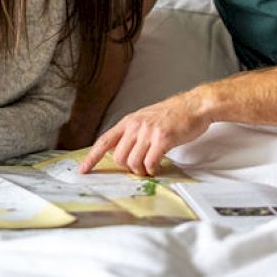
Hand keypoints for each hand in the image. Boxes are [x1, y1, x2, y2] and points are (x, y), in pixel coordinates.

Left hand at [79, 91, 210, 175]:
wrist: (194, 105)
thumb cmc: (173, 114)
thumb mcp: (146, 119)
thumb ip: (133, 133)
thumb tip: (123, 154)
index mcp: (128, 121)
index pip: (104, 141)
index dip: (92, 157)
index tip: (83, 170)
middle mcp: (135, 125)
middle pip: (119, 158)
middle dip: (128, 168)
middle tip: (140, 168)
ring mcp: (148, 131)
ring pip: (133, 163)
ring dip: (142, 171)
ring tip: (151, 167)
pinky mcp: (162, 138)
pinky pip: (150, 163)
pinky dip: (153, 170)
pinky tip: (158, 167)